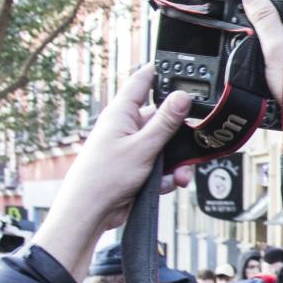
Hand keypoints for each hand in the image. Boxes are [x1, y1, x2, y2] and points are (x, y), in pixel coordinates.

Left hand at [34, 67, 194, 278]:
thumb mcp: (142, 147)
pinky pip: (162, 165)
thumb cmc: (102, 178)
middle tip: (191, 146)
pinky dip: (167, 176)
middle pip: (164, 120)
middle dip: (180, 137)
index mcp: (122, 113)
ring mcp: (132, 147)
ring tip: (177, 176)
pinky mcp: (138, 166)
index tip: (183, 70)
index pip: (143, 81)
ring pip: (167, 146)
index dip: (162, 73)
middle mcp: (127, 127)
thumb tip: (182, 96)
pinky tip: (163, 185)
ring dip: (176, 162)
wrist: (90, 212)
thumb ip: (165, 122)